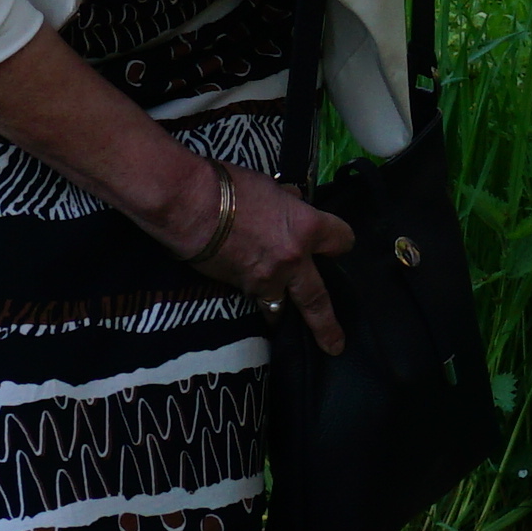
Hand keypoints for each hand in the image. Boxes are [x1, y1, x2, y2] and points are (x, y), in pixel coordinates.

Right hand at [187, 165, 355, 355]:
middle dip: (327, 325)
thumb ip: (287, 201)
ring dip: (283, 312)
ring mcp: (267, 278)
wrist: (190, 203)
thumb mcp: (270, 186)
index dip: (338, 243)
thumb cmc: (230, 186)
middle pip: (319, 299)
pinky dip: (254, 297)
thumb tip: (293, 200)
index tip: (335, 247)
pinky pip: (255, 298)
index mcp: (307, 227)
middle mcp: (293, 259)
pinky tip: (250, 294)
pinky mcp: (240, 287)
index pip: (341, 241)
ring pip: (282, 305)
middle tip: (336, 345)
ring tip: (285, 326)